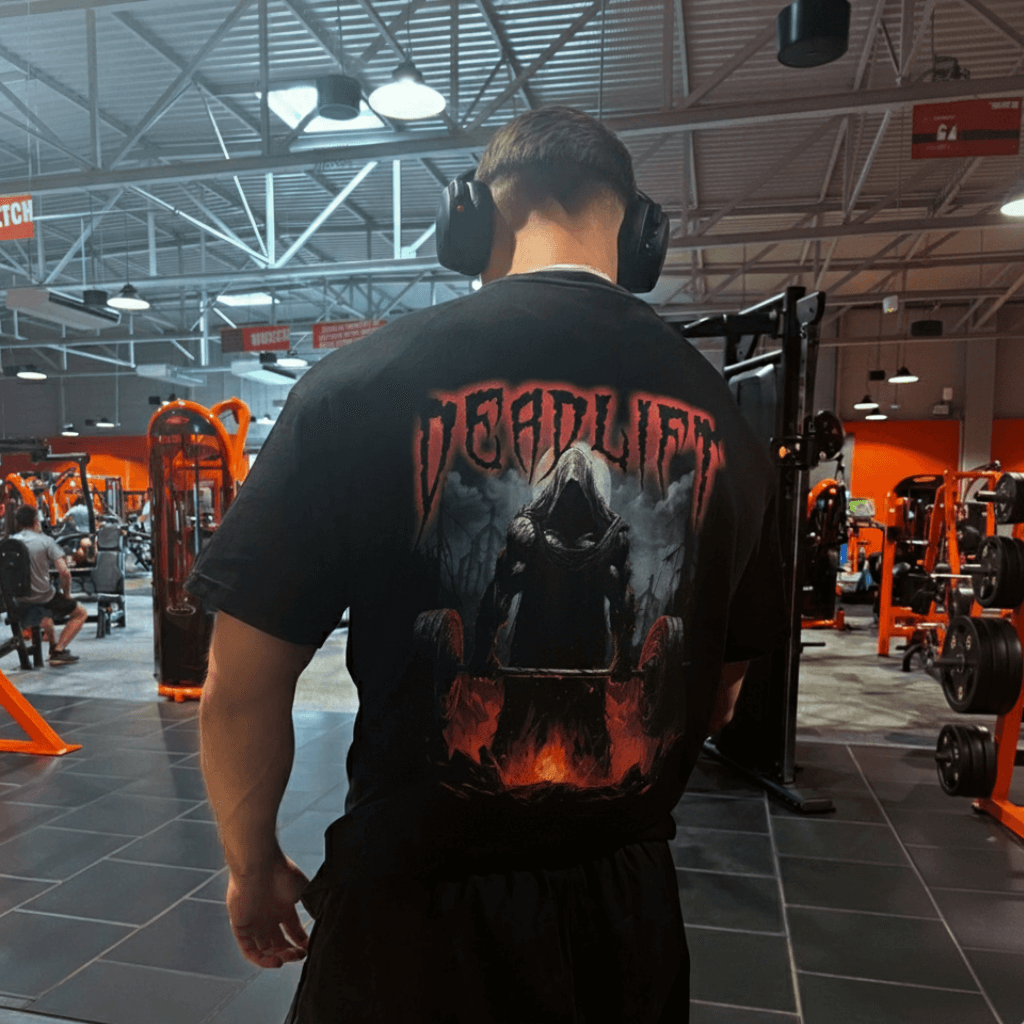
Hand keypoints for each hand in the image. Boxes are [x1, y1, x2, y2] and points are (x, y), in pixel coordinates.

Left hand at [226, 852, 310, 968]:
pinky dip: (261, 960)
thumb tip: (322, 919)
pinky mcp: (240, 927)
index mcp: (283, 907)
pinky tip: (276, 961)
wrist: (259, 864)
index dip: (301, 942)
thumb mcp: (303, 889)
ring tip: (288, 958)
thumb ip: (311, 905)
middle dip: (290, 952)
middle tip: (301, 955)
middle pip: (278, 943)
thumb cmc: (282, 872)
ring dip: (278, 958)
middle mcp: (268, 917)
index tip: (310, 949)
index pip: (292, 930)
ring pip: (264, 949)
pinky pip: (249, 950)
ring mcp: (253, 923)